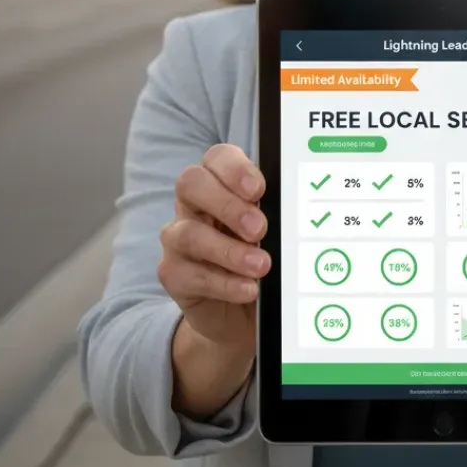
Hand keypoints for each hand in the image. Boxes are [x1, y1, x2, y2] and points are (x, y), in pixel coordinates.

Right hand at [158, 143, 270, 357]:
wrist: (239, 309)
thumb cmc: (259, 256)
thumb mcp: (273, 232)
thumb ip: (276, 215)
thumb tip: (294, 213)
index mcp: (220, 183)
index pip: (217, 158)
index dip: (234, 168)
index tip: (259, 189)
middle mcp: (194, 204)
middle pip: (191, 183)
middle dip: (226, 204)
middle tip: (260, 228)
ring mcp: (178, 238)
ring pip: (189, 233)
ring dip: (229, 250)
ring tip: (261, 265)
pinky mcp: (173, 274)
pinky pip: (191, 274)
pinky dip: (224, 283)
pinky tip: (248, 288)